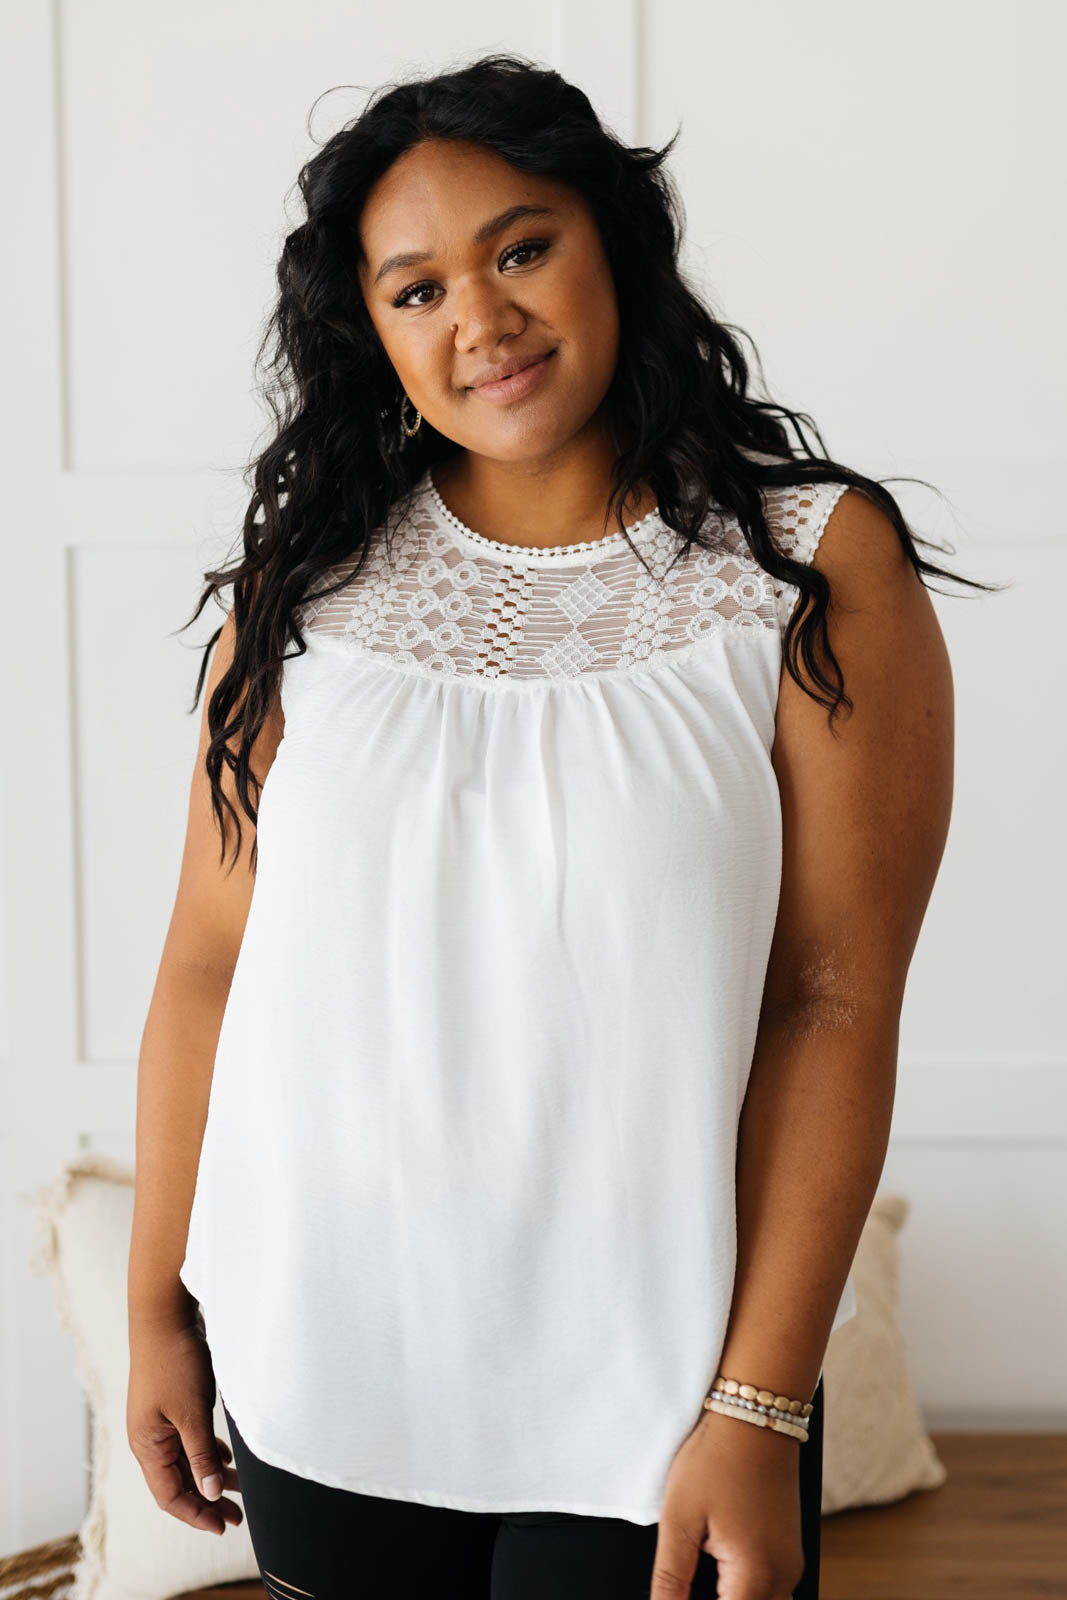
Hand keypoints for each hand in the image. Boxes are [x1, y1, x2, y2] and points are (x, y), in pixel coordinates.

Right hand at [127, 1310, 243, 1535]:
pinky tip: (229, 1459)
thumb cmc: (174, 1361)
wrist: (164, 1315)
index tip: (223, 1526)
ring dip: (211, 1476)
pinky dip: (208, 1453)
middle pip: (179, 1482)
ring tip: (241, 1492)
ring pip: (187, 1461)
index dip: (196, 1514)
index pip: (169, 1496)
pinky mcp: (173, 1404)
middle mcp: (150, 1438)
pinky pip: (190, 1440)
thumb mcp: (191, 1412)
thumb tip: (209, 1494)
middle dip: (207, 1501)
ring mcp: (161, 1421)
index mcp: (147, 1445)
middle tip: (238, 1516)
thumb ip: (200, 1454)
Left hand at [650, 1407, 805, 1598]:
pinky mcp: (789, 1551)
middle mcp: (783, 1576)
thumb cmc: (716, 1456)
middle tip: (681, 1587)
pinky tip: (717, 1576)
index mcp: (756, 1574)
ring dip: (731, 1598)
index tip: (671, 1597)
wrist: (755, 1414)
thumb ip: (670, 1578)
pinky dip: (743, 1591)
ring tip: (695, 1582)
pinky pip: (769, 1591)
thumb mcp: (679, 1517)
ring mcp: (790, 1564)